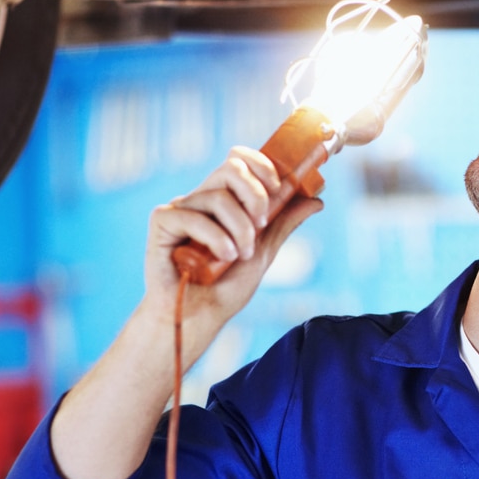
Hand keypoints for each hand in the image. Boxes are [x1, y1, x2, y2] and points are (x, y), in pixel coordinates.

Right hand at [146, 146, 321, 326]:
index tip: (278, 188)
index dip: (261, 165)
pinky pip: (192, 216)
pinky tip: (222, 257)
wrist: (199, 317)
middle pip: (230, 168)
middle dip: (256, 196)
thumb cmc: (225, 287)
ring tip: (240, 255)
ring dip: (240, 229)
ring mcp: (180, 209)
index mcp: (223, 200)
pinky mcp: (162, 222)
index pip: (239, 160)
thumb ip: (283, 223)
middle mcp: (200, 199)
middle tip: (261, 225)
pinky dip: (215, 238)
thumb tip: (316, 199)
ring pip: (218, 197)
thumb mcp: (264, 252)